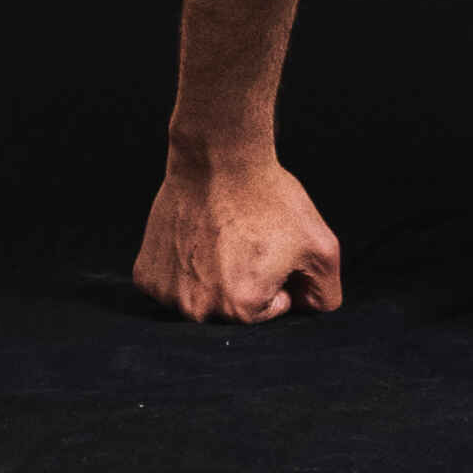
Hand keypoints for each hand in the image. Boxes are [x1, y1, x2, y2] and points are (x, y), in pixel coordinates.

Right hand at [134, 149, 342, 321]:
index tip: (272, 245)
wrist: (219, 160)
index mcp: (242, 309)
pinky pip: (175, 283)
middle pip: (238, 308)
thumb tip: (310, 312)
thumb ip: (326, 293)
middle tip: (248, 239)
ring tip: (224, 236)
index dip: (282, 273)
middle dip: (250, 278)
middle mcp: (199, 311)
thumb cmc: (272, 201)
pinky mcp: (146, 277)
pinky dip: (187, 265)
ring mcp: (167, 295)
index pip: (275, 307)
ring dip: (217, 273)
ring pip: (205, 296)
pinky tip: (197, 236)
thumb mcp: (322, 246)